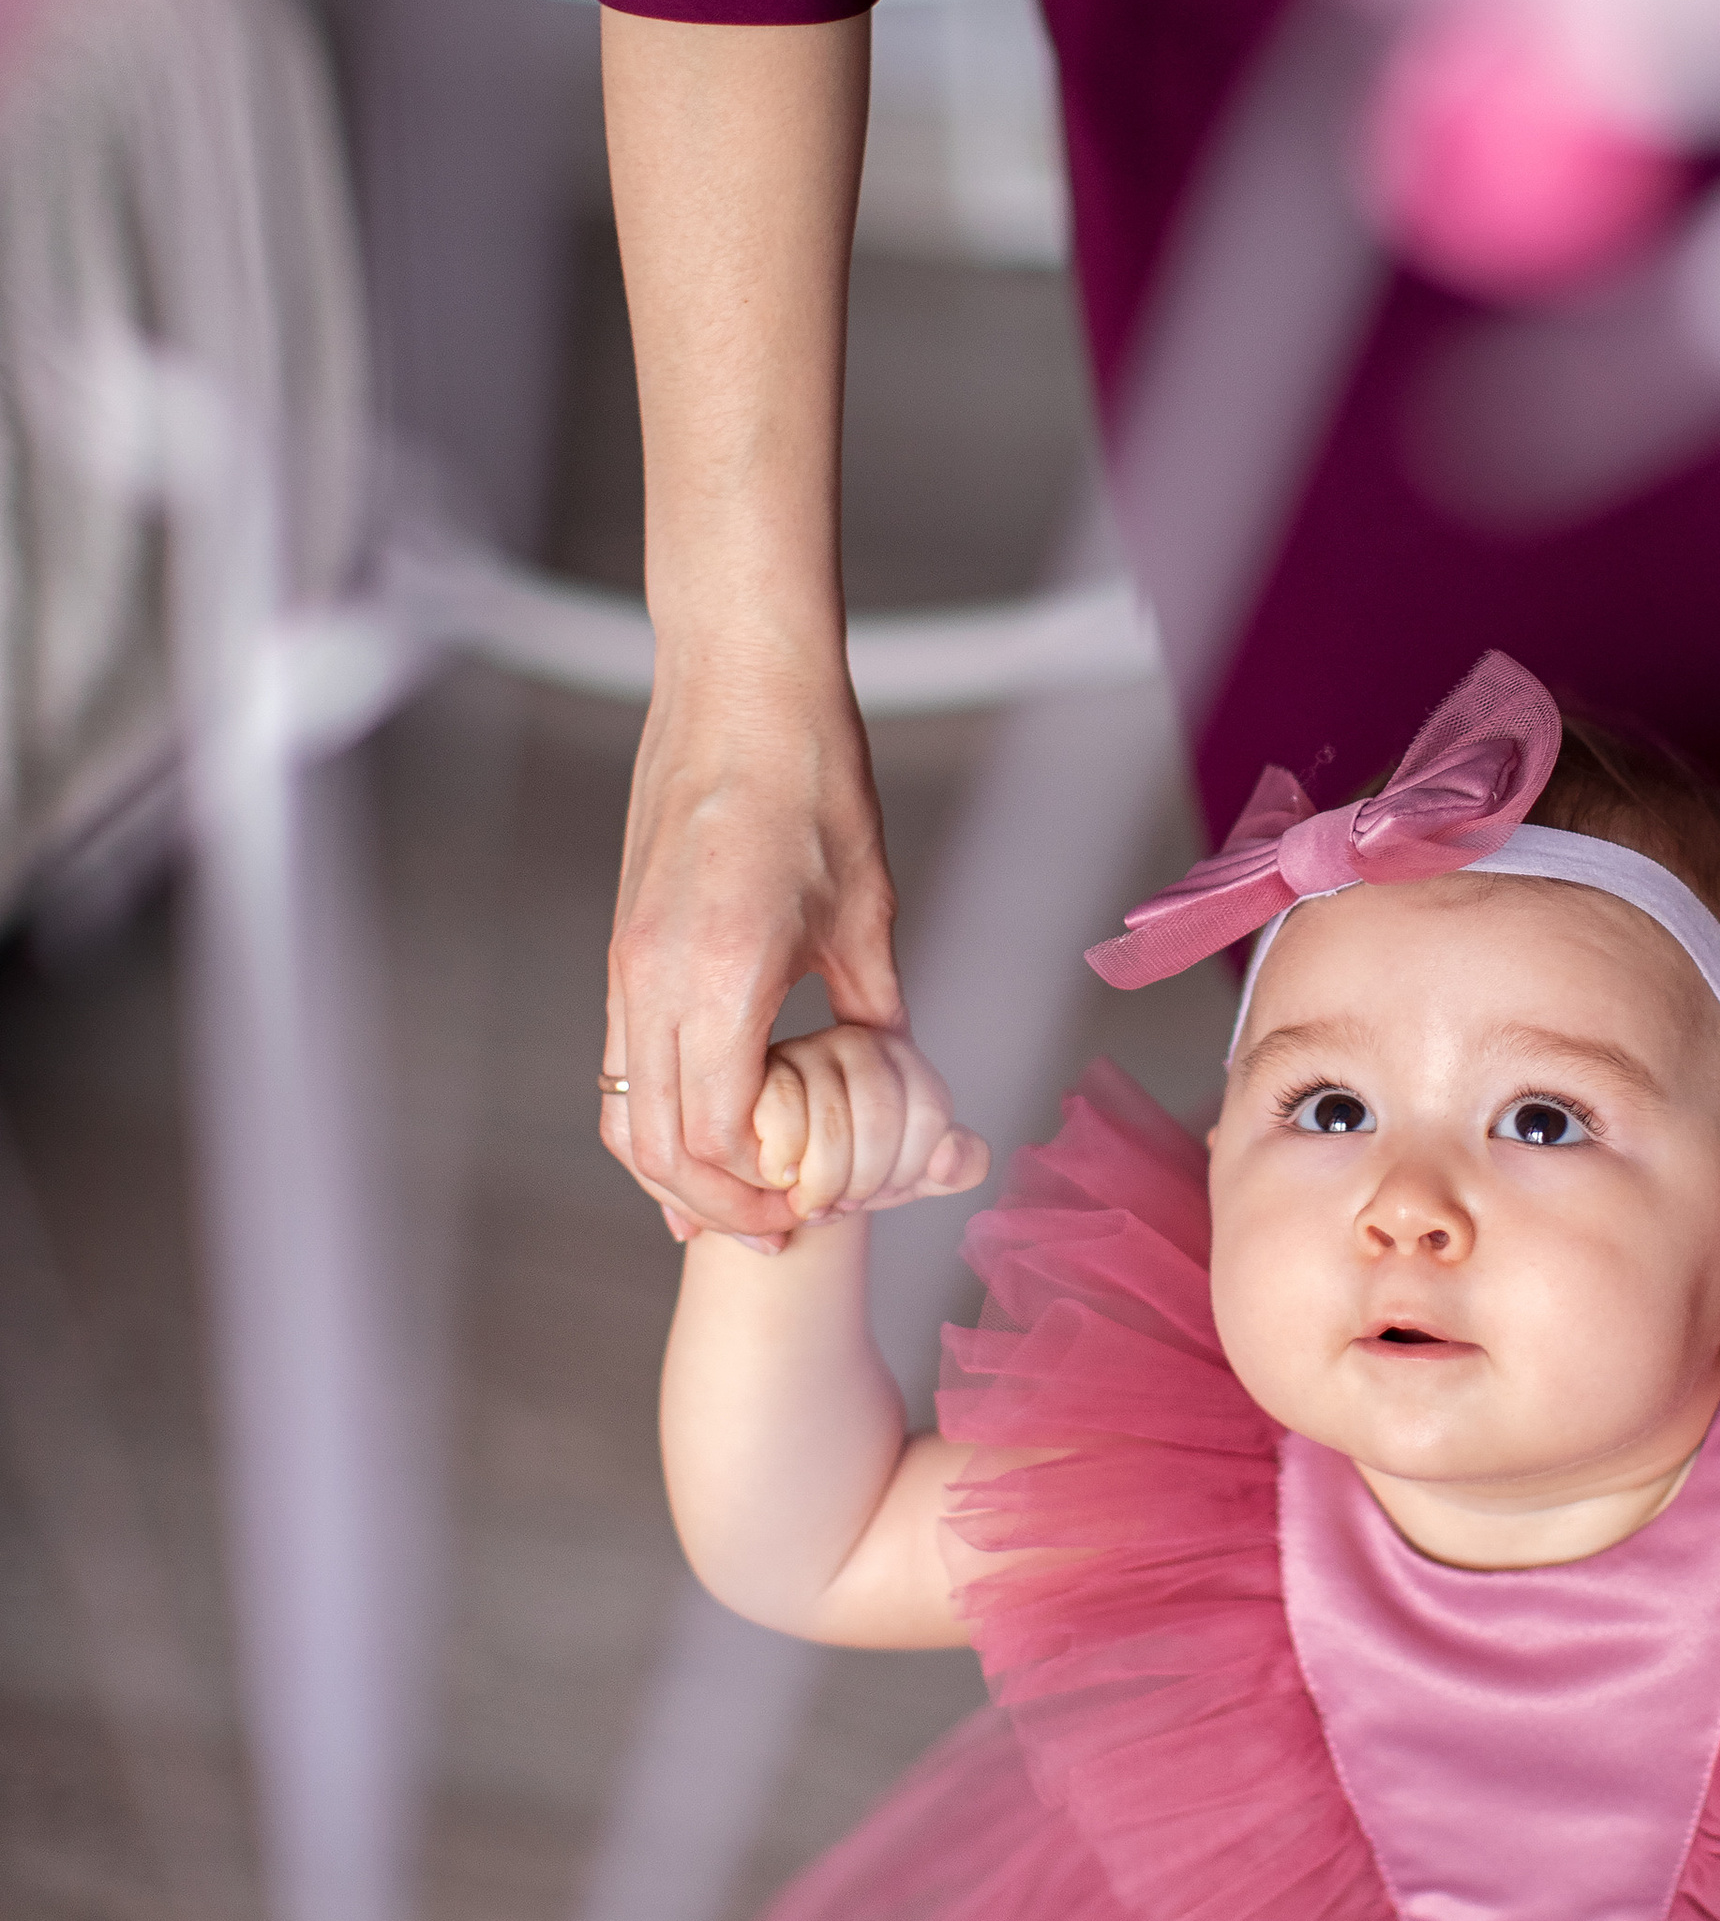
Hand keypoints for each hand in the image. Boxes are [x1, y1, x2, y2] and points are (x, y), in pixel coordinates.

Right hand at [601, 637, 905, 1242]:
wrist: (737, 683)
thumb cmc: (813, 777)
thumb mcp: (866, 907)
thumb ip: (874, 1008)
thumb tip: (896, 1079)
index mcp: (722, 973)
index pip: (718, 1135)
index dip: (761, 1193)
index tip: (813, 1214)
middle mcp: (655, 978)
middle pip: (660, 1143)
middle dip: (716, 1206)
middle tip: (779, 1237)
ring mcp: (627, 963)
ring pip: (626, 1110)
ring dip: (674, 1173)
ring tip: (735, 1207)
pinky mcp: (623, 945)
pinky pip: (624, 1062)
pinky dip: (658, 1116)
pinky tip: (704, 1137)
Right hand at [752, 1023, 989, 1224]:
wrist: (793, 1181)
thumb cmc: (860, 1169)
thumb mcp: (918, 1173)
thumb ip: (959, 1165)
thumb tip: (949, 1157)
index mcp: (907, 1061)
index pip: (930, 1117)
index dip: (907, 1171)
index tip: (886, 1188)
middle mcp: (860, 1043)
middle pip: (880, 1122)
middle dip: (863, 1184)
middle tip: (845, 1202)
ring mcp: (808, 1050)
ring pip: (831, 1126)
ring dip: (823, 1184)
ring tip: (814, 1197)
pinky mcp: (760, 1072)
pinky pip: (782, 1118)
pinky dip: (784, 1165)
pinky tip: (783, 1177)